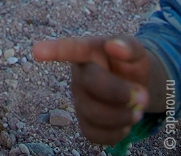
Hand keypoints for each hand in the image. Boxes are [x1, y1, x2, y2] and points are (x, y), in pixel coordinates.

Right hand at [32, 36, 157, 145]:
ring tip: (138, 110)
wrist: (135, 86)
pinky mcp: (85, 122)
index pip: (70, 49)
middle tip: (143, 96)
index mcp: (87, 51)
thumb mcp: (135, 50)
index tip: (36, 51)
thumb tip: (115, 45)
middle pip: (90, 84)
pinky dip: (115, 133)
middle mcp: (78, 75)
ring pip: (91, 112)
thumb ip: (129, 45)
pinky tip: (125, 123)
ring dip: (121, 116)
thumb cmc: (129, 64)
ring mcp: (79, 99)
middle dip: (120, 93)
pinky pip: (93, 134)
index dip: (53, 50)